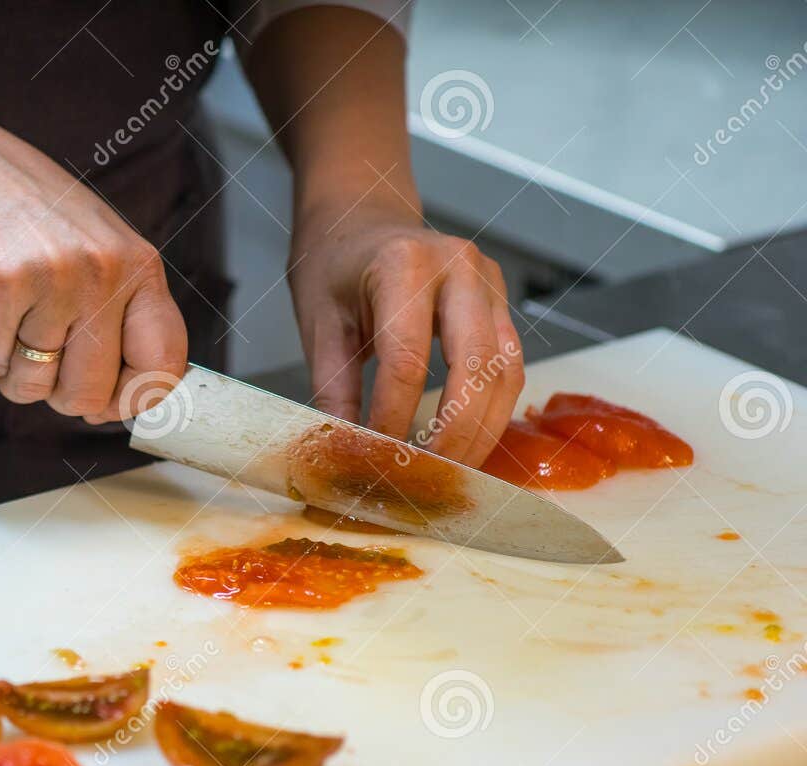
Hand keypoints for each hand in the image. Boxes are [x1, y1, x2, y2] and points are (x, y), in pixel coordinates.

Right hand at [0, 128, 187, 422]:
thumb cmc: (35, 221)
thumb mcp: (101, 253)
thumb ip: (122, 316)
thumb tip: (122, 405)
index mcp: (140, 267)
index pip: (162, 365)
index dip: (133, 401)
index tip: (106, 405)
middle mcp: (104, 271)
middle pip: (90, 392)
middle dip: (60, 395)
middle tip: (43, 363)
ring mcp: (54, 277)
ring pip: (34, 385)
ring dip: (15, 374)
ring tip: (12, 330)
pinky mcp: (0, 285)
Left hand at [288, 201, 524, 465]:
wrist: (361, 219)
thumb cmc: (336, 266)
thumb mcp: (320, 324)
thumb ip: (334, 389)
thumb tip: (342, 454)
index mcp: (403, 265)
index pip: (407, 361)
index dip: (393, 419)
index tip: (376, 462)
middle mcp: (459, 268)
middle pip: (474, 368)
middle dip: (452, 435)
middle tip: (425, 479)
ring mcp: (489, 282)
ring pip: (506, 371)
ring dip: (482, 431)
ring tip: (450, 472)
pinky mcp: (502, 301)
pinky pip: (510, 365)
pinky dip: (492, 410)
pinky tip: (466, 442)